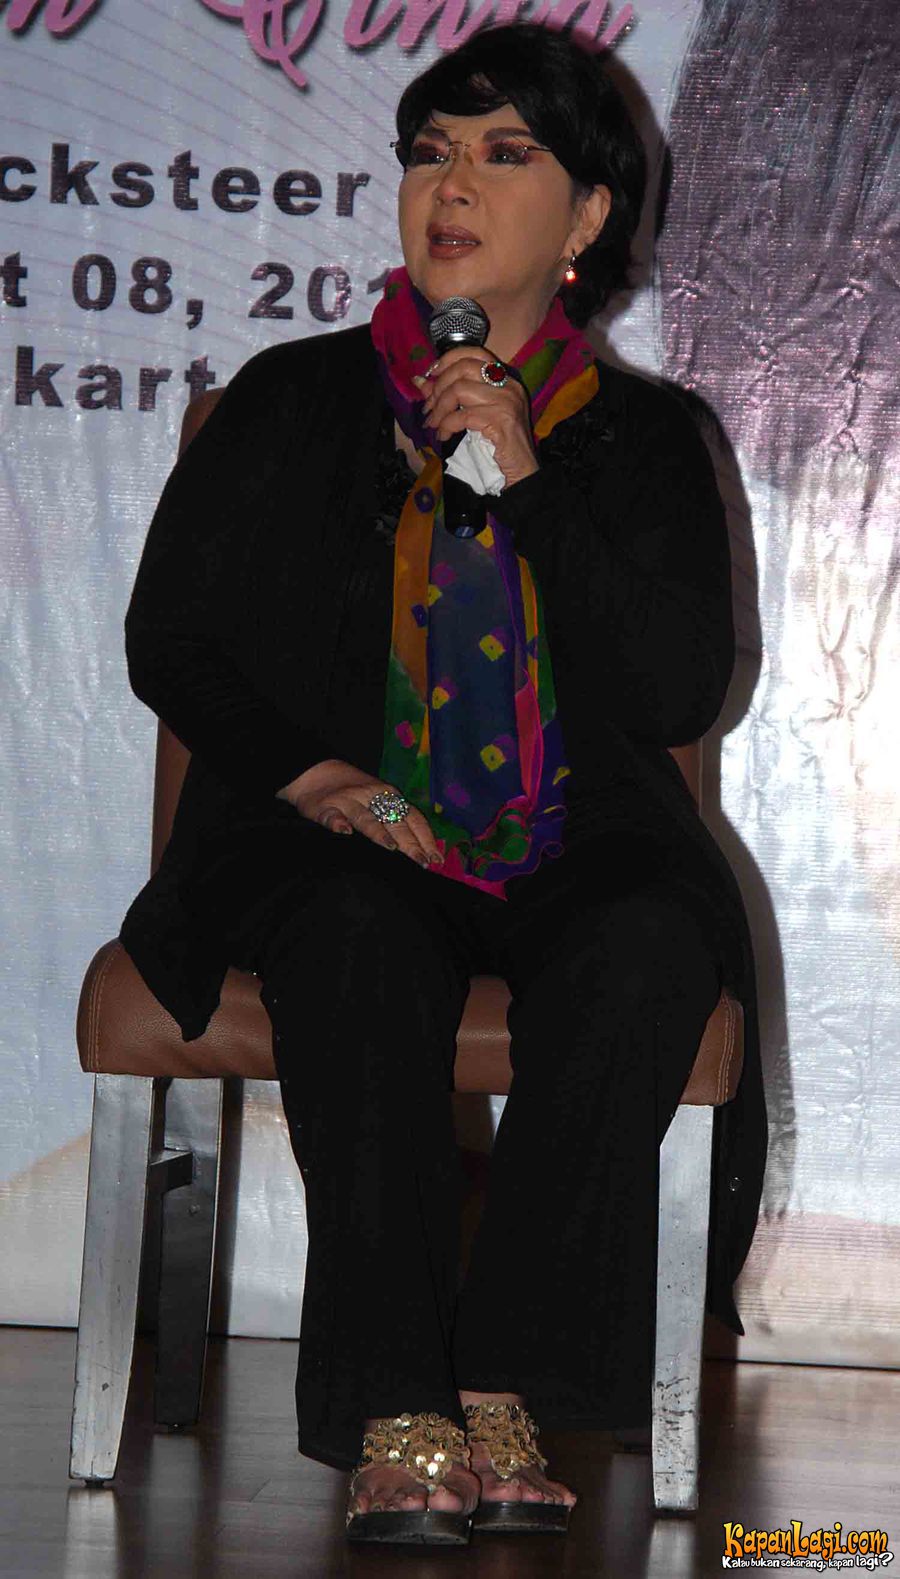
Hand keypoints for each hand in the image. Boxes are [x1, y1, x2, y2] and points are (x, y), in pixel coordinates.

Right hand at [276, 759, 441, 868]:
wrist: (316, 774)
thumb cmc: (354, 794)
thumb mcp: (379, 801)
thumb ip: (398, 820)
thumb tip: (425, 848)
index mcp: (389, 797)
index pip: (413, 818)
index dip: (425, 838)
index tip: (436, 858)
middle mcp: (372, 797)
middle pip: (394, 821)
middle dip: (410, 842)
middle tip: (422, 861)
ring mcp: (348, 802)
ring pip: (366, 818)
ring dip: (378, 832)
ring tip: (391, 847)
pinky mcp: (324, 808)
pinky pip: (331, 816)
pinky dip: (337, 823)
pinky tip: (344, 831)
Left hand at [413, 346, 539, 488]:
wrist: (521, 469)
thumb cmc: (498, 443)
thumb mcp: (473, 413)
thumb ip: (449, 394)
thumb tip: (419, 380)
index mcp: (505, 379)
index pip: (475, 352)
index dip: (449, 359)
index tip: (432, 374)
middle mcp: (508, 385)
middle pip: (463, 368)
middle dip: (439, 386)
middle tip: (429, 407)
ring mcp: (506, 401)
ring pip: (459, 390)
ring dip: (439, 408)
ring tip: (434, 424)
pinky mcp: (500, 420)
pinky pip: (462, 416)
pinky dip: (447, 425)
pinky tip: (444, 435)